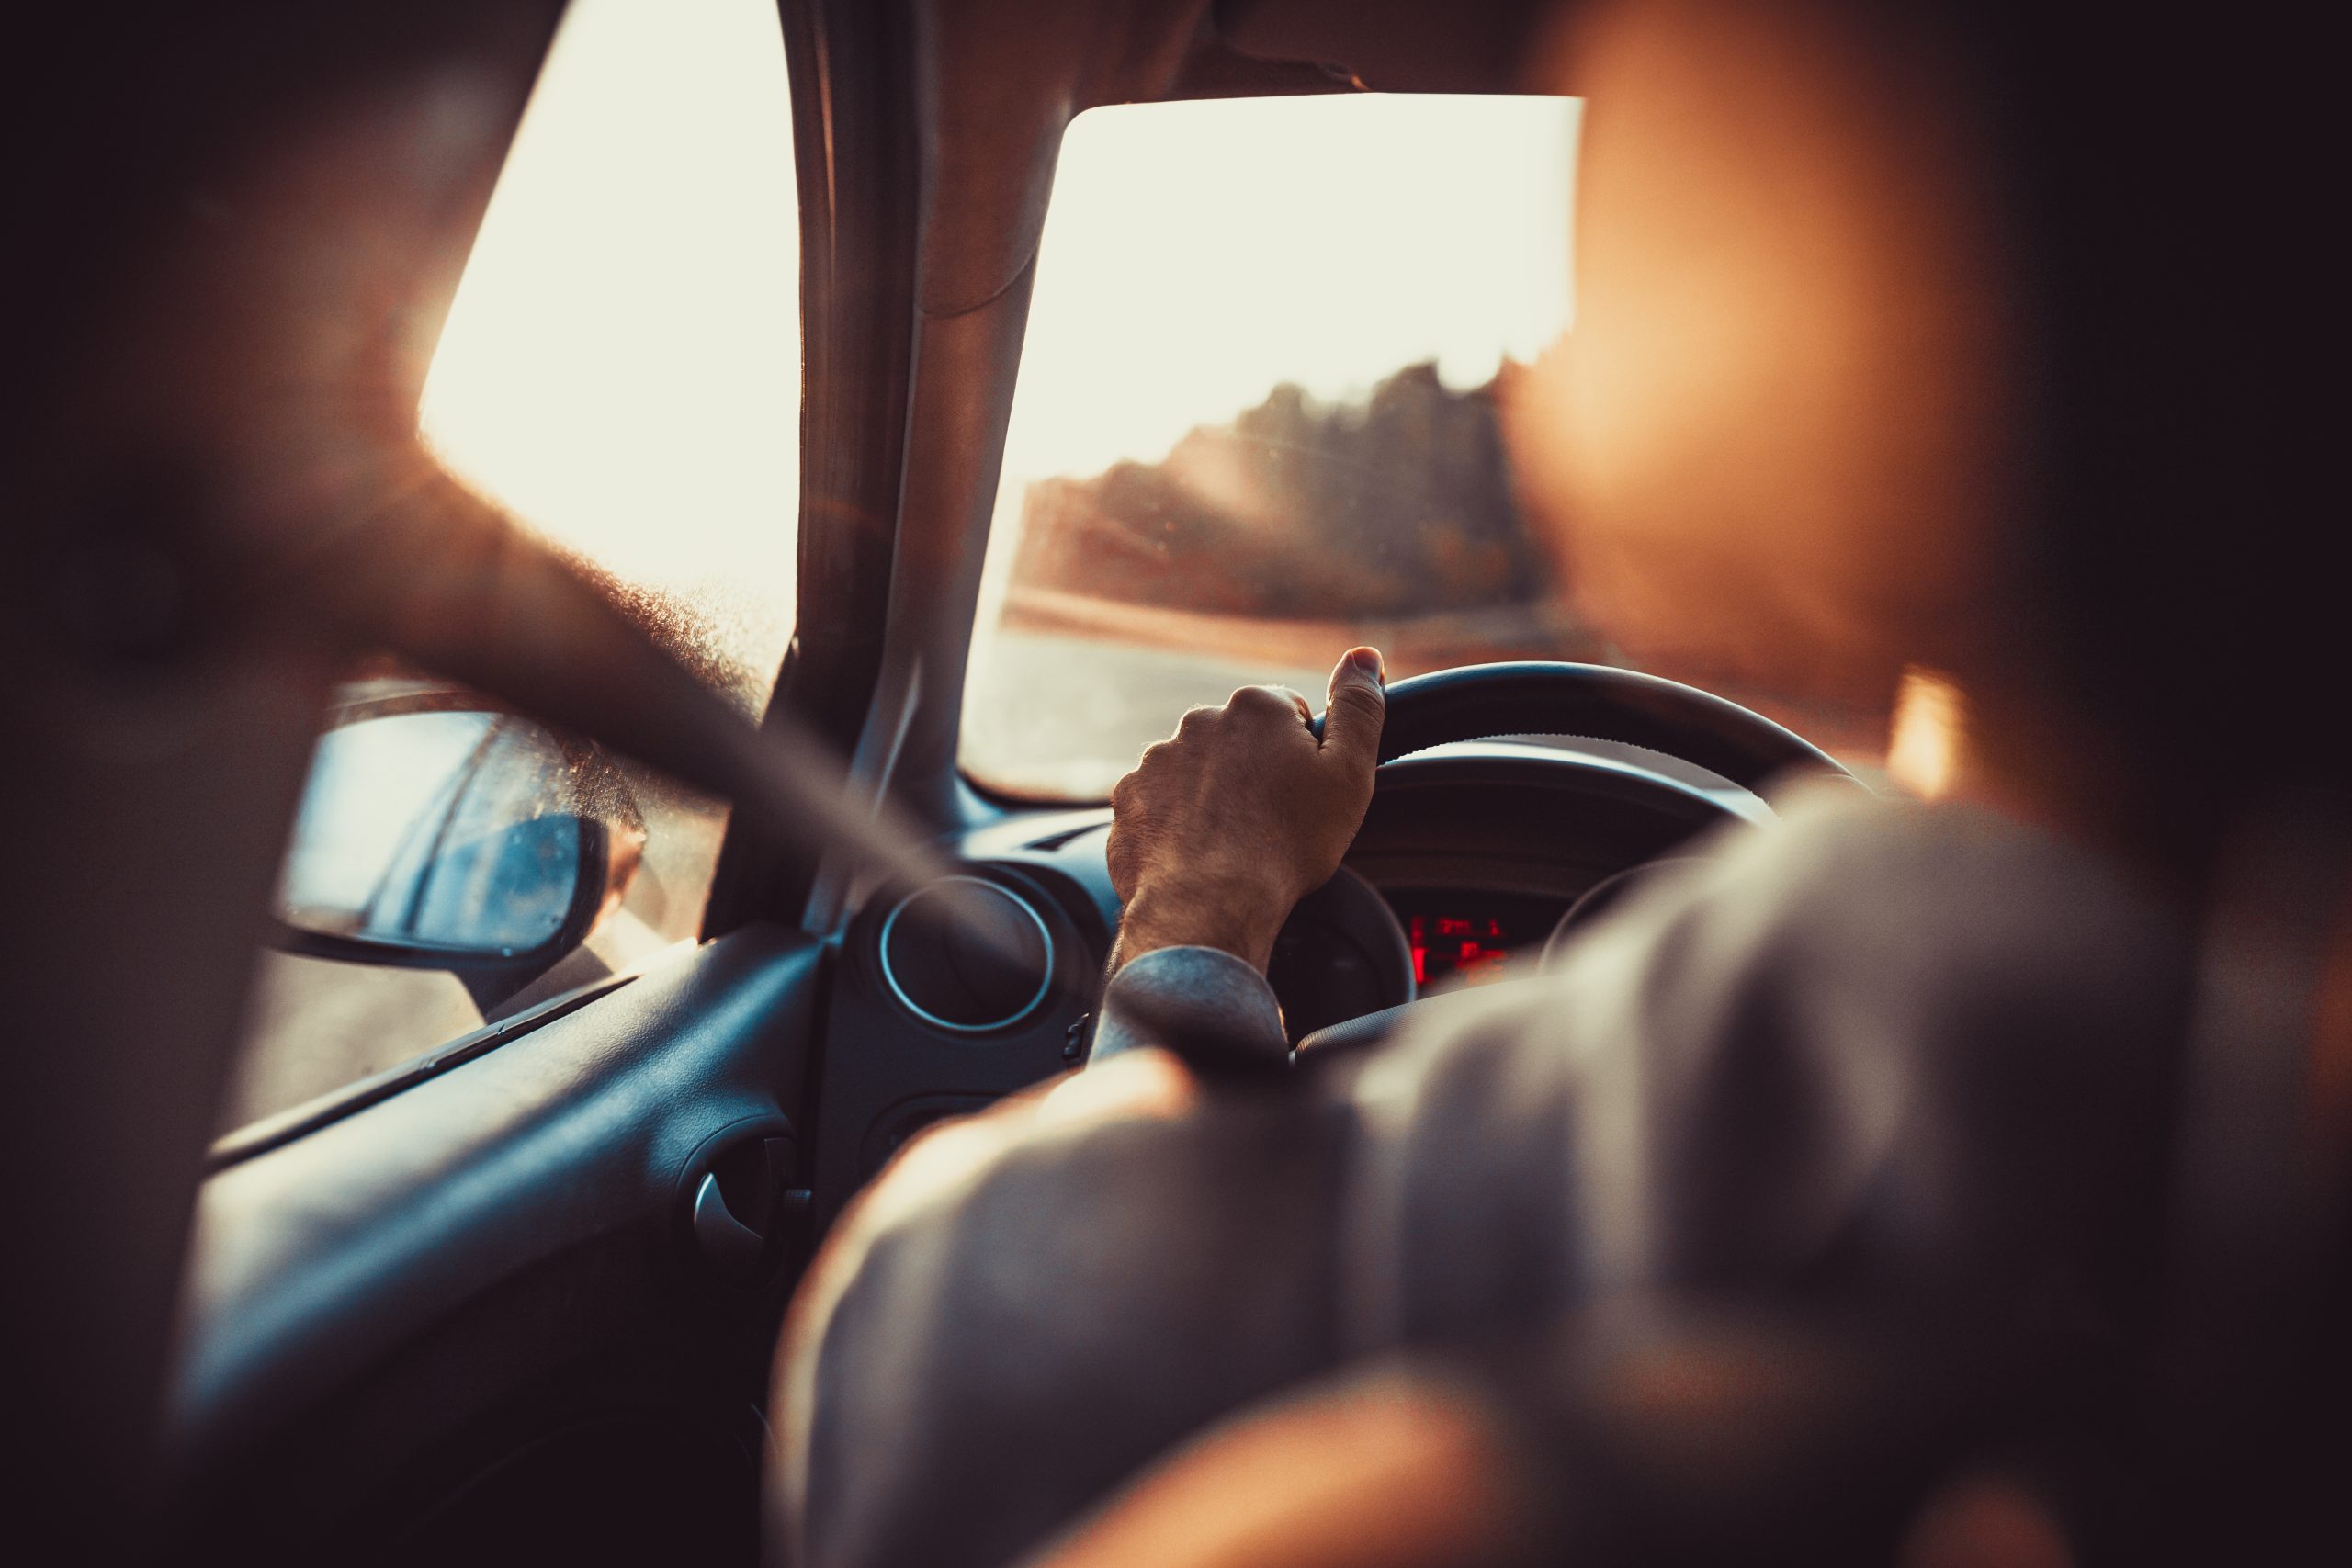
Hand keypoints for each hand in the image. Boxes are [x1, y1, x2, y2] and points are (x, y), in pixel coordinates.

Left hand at [1106, 647, 1385, 972]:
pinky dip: (1176, 826)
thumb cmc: (1286, 845)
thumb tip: (1364, 657)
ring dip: (1213, 799)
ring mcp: (1156, 761)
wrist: (1208, 904)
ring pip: (1197, 774)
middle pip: (1239, 743)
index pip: (1288, 716)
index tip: (1303, 795)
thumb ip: (1359, 708)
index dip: (1303, 759)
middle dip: (1254, 774)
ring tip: (1231, 845)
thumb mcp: (1349, 774)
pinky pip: (1160, 806)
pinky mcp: (1128, 801)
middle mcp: (1199, 722)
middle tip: (1270, 824)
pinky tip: (1197, 856)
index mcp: (1255, 708)